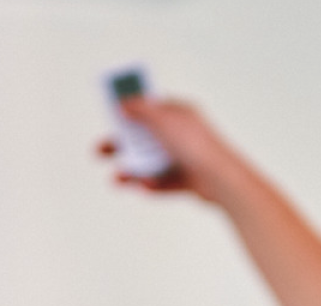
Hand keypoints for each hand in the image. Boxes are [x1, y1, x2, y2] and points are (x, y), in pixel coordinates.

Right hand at [96, 97, 253, 207]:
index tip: (111, 110)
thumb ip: (140, 110)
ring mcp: (186, 157)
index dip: (131, 107)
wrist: (221, 180)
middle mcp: (183, 134)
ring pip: (152, 163)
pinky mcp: (188, 179)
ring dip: (133, 170)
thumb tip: (124, 103)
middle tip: (99, 151)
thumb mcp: (162, 120)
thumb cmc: (196, 145)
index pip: (152, 106)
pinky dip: (152, 185)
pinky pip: (163, 182)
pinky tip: (145, 187)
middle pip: (146, 137)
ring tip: (118, 179)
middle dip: (122, 145)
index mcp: (181, 113)